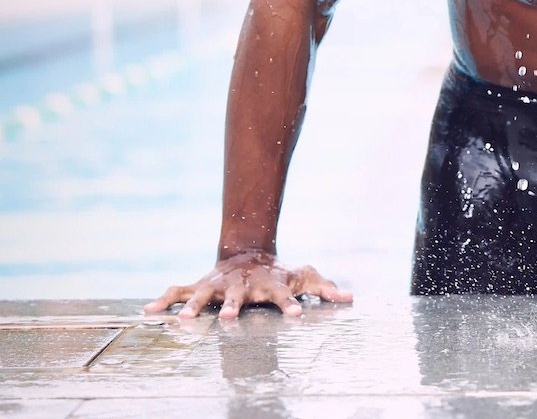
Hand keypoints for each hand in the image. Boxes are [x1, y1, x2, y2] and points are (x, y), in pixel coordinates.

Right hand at [143, 251, 352, 318]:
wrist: (249, 253)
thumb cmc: (279, 273)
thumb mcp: (305, 275)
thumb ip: (325, 287)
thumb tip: (350, 299)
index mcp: (269, 286)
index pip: (283, 296)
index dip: (290, 305)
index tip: (296, 316)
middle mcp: (242, 285)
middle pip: (237, 297)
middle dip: (232, 307)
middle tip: (227, 320)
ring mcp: (219, 285)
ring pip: (203, 294)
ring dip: (193, 306)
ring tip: (182, 320)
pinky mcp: (201, 285)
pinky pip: (178, 290)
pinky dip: (163, 299)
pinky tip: (147, 310)